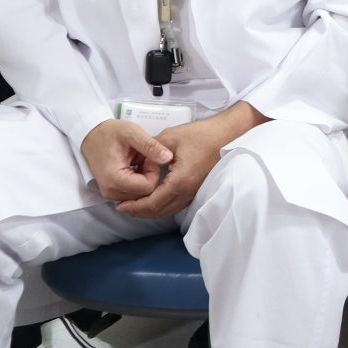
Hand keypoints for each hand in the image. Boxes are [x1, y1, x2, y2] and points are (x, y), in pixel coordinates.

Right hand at [80, 119, 172, 203]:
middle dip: (149, 176)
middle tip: (144, 158)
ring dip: (144, 179)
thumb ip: (151, 146)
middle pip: (144, 194)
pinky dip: (138, 181)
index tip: (149, 157)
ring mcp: (110, 193)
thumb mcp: (132, 133)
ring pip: (140, 195)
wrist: (92, 135)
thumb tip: (168, 157)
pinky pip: (133, 193)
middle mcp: (111, 191)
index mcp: (115, 179)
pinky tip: (134, 166)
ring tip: (138, 161)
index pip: (147, 187)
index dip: (153, 171)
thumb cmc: (109, 133)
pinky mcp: (112, 192)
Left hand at [113, 113, 242, 219]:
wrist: (227, 135)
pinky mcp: (197, 189)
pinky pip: (176, 205)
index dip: (135, 206)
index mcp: (180, 181)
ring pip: (168, 211)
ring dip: (150, 211)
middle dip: (140, 212)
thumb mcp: (170, 137)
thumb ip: (150, 150)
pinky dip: (162, 207)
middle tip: (123, 208)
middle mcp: (187, 192)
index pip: (153, 202)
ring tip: (135, 206)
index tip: (120, 205)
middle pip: (160, 211)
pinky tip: (153, 200)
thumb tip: (136, 160)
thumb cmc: (201, 134)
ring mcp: (194, 192)